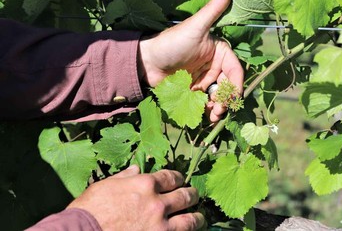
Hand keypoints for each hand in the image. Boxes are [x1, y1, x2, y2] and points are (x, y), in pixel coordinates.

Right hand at [67, 166, 203, 230]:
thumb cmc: (89, 210)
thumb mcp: (105, 186)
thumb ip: (125, 176)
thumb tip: (137, 168)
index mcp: (145, 184)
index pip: (170, 177)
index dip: (178, 178)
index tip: (180, 180)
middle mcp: (157, 203)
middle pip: (185, 196)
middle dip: (191, 195)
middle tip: (193, 196)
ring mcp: (160, 226)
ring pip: (190, 220)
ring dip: (197, 218)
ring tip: (200, 218)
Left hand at [138, 0, 243, 121]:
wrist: (146, 61)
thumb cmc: (171, 42)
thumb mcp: (194, 28)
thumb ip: (212, 10)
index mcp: (219, 52)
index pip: (235, 70)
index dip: (236, 84)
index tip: (233, 97)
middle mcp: (214, 66)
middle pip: (228, 86)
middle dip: (227, 99)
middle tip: (219, 111)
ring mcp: (204, 80)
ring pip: (218, 97)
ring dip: (218, 108)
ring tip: (212, 116)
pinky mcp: (194, 91)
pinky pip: (205, 103)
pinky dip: (207, 110)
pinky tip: (204, 115)